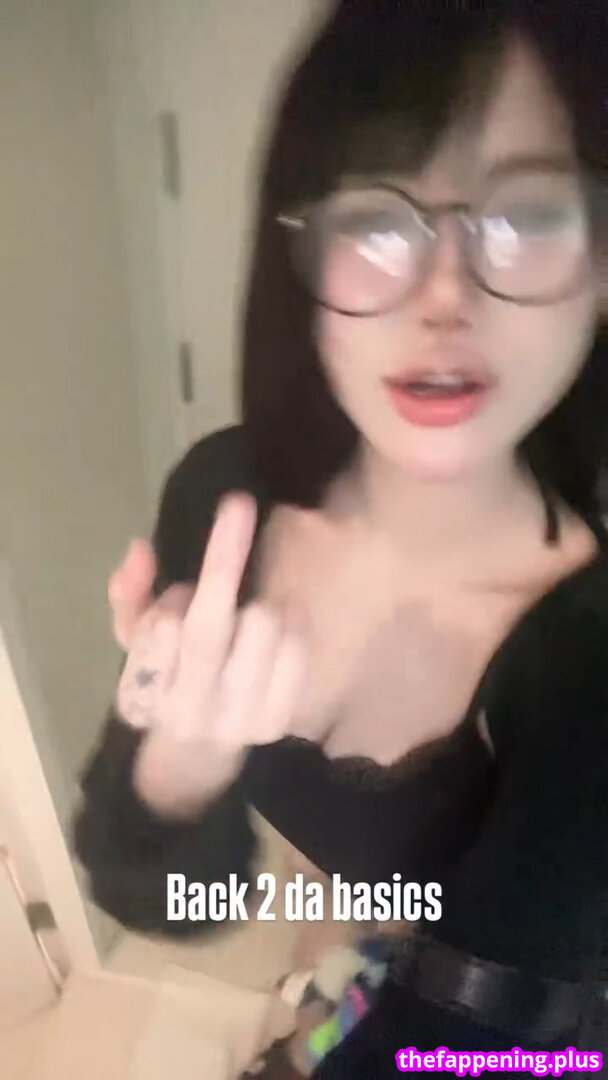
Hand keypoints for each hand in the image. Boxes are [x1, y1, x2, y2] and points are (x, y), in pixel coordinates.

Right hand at [108, 494, 308, 815]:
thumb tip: (141, 547)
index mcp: (151, 692)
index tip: (178, 583)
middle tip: (236, 502)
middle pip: (210, 628)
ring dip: (255, 603)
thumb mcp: (132, 644)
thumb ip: (129, 595)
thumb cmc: (163, 681)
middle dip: (224, 556)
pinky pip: (296, 648)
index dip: (174, 596)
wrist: (196, 756)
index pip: (162, 631)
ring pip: (259, 627)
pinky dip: (293, 621)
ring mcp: (238, 719)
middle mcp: (193, 709)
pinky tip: (281, 619)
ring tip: (247, 612)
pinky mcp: (278, 720)